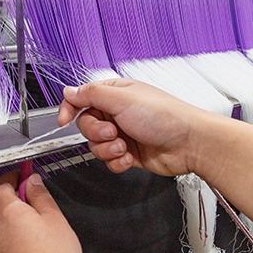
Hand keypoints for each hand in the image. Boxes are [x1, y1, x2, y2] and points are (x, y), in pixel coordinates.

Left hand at [0, 171, 83, 252]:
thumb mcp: (55, 220)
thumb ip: (41, 196)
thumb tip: (33, 182)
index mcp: (7, 212)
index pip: (0, 184)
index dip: (12, 177)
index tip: (22, 175)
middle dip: (7, 198)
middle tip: (27, 200)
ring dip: (7, 223)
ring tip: (30, 230)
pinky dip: (6, 245)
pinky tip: (24, 252)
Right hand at [58, 79, 216, 176]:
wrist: (189, 143)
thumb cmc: (164, 116)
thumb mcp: (122, 98)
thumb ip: (91, 94)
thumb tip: (69, 91)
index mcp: (114, 93)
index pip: (80, 99)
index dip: (69, 109)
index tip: (64, 121)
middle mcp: (117, 112)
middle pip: (86, 125)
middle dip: (96, 133)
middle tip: (113, 132)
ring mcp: (123, 134)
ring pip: (96, 146)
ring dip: (108, 150)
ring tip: (124, 146)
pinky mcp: (128, 154)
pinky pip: (109, 161)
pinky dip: (117, 162)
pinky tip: (130, 157)